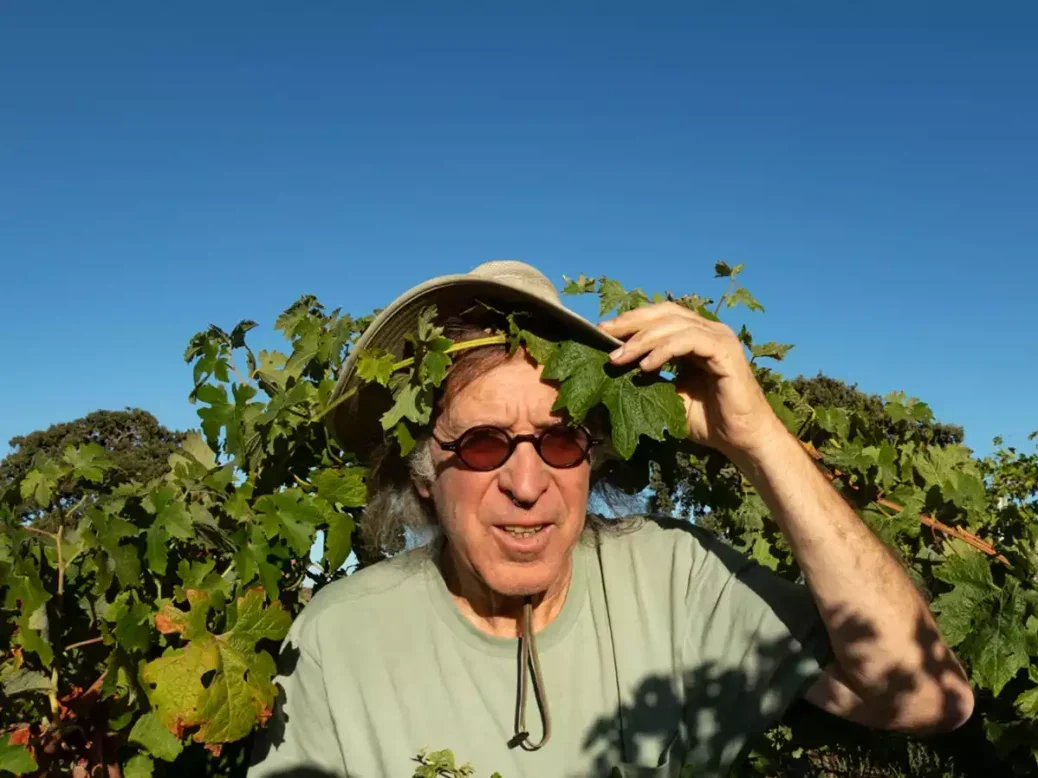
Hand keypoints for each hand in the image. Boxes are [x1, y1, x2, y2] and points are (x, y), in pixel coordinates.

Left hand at [597, 302, 786, 457]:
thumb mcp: (669, 396)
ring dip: (642, 339)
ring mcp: (719, 338)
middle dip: (631, 322)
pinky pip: (689, 341)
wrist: (741, 440)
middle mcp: (709, 331)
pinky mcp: (725, 351)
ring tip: (619, 358)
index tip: (602, 333)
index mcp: (696, 336)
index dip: (631, 321)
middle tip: (603, 333)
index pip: (660, 316)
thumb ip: (650, 378)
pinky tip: (645, 366)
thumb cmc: (708, 420)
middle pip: (664, 312)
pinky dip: (664, 350)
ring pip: (674, 325)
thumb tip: (616, 370)